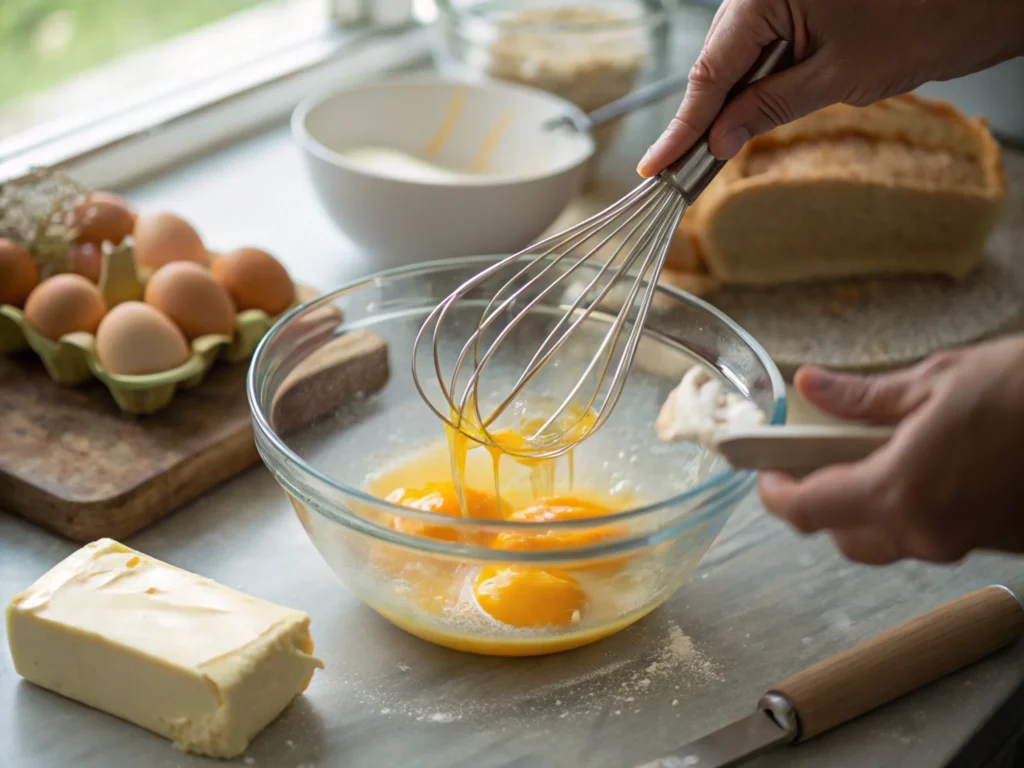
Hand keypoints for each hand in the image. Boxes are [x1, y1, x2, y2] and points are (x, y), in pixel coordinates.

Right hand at [638, 0, 1023, 174]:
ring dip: (729, 105)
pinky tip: (746, 116)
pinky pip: (760, 50)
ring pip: (735, 58)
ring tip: (710, 150)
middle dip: (702, 117)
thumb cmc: (922, 23)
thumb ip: (769, 108)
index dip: (682, 125)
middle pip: (716, 62)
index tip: (655, 165)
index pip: (710, 71)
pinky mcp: (797, 8)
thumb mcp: (837, 78)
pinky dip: (753, 86)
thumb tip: (719, 141)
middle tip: (678, 169)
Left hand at [758, 336, 1023, 564]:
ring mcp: (962, 543)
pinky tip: (920, 468)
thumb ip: (862, 397)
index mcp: (899, 491)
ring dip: (864, 507)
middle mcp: (927, 531)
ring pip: (887, 540)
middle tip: (806, 460)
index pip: (809, 510)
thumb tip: (813, 386)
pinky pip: (930, 534)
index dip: (775, 494)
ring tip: (862, 456)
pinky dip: (910, 508)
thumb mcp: (936, 380)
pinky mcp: (994, 543)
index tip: (762, 473)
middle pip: (844, 534)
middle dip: (819, 501)